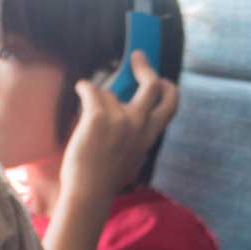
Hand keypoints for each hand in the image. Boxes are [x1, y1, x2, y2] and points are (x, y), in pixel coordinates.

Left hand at [60, 51, 178, 199]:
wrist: (89, 193)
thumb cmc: (105, 178)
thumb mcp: (131, 156)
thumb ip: (135, 134)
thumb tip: (127, 109)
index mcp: (149, 136)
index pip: (171, 105)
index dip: (168, 87)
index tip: (161, 78)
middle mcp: (140, 125)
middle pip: (152, 85)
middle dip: (145, 67)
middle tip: (136, 56)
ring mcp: (121, 120)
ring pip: (109, 92)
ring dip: (96, 101)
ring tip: (87, 124)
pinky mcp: (99, 117)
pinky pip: (90, 89)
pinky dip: (83, 88)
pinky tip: (79, 91)